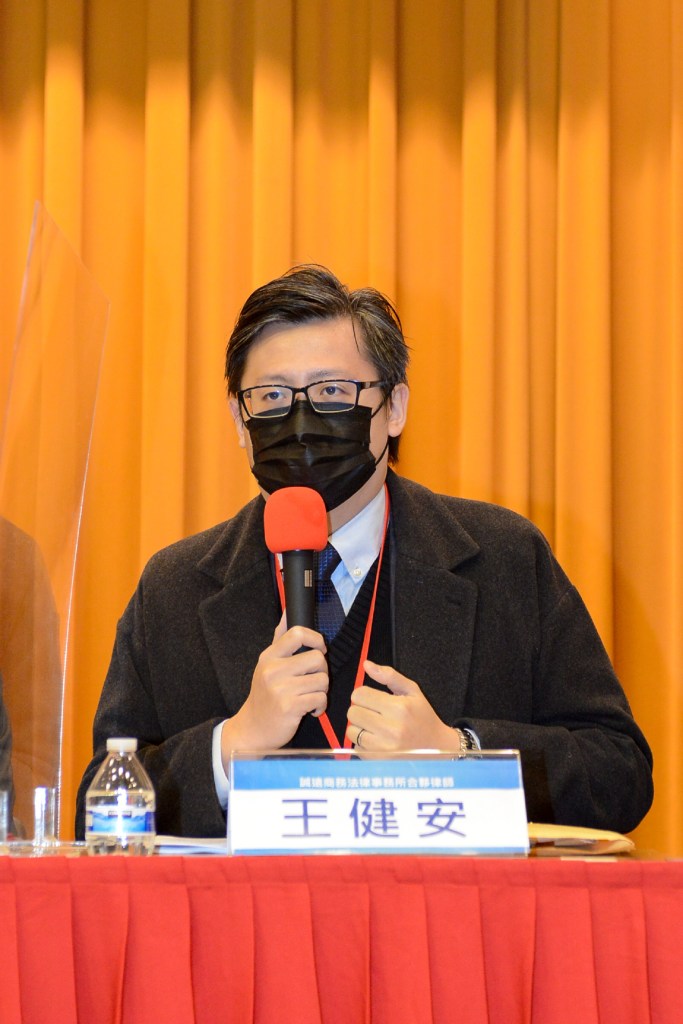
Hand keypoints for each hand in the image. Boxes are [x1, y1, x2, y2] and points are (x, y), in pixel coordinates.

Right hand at [221, 614, 327, 765]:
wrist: (253, 729)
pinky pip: (320, 699)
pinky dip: (320, 706)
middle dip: (322, 671)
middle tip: (313, 681)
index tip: (319, 649)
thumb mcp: (267, 665)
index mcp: (269, 656)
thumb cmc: (265, 695)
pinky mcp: (289, 707)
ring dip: (321, 691)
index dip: (316, 638)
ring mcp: (280, 689)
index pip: (298, 633)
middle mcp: (273, 670)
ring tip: (309, 697)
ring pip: (322, 680)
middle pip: (317, 658)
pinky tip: (310, 709)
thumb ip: (280, 638)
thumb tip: (288, 612)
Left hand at [346, 660, 461, 751]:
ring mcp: (384, 748)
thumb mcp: (412, 691)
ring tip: (375, 727)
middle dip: (361, 710)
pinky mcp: (379, 761)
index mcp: (399, 708)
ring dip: (360, 727)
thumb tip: (366, 664)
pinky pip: (356, 746)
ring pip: (351, 730)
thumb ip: (389, 675)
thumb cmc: (423, 717)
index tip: (373, 699)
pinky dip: (362, 742)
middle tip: (374, 713)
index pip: (359, 695)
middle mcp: (391, 728)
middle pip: (352, 712)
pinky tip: (377, 740)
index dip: (364, 694)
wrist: (437, 748)